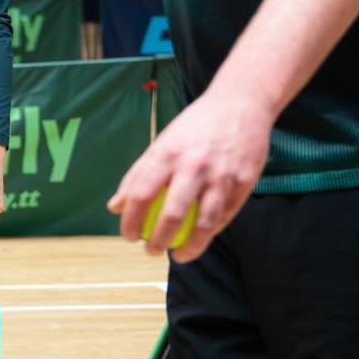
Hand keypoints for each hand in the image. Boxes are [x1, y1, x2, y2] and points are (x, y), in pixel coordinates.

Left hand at [108, 87, 270, 261]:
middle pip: (172, 215)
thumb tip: (114, 207)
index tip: (128, 236)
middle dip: (158, 241)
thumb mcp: (161, 143)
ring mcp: (221, 175)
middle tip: (152, 251)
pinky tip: (201, 238)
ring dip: (190, 247)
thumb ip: (137, 175)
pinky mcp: (244, 182)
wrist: (241, 103)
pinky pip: (225, 216)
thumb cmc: (195, 127)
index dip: (131, 221)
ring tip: (179, 254)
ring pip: (204, 223)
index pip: (141, 195)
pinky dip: (211, 232)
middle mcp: (193, 165)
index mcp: (167, 154)